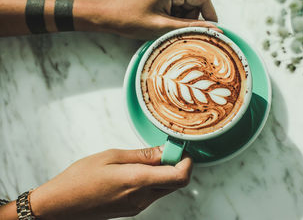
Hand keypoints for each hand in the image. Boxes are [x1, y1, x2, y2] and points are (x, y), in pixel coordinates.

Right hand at [29, 147, 192, 219]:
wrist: (60, 206)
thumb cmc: (80, 179)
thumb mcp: (111, 156)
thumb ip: (142, 155)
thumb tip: (165, 150)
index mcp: (137, 181)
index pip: (180, 176)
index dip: (187, 162)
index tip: (180, 149)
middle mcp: (142, 198)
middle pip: (176, 182)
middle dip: (177, 164)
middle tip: (165, 149)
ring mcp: (138, 206)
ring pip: (165, 188)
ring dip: (165, 172)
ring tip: (147, 158)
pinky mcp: (133, 209)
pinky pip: (153, 193)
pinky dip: (154, 180)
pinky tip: (138, 170)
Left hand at [83, 0, 220, 39]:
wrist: (105, 12)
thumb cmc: (129, 20)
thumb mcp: (163, 26)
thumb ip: (191, 27)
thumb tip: (215, 30)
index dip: (210, 17)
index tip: (211, 32)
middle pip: (194, 0)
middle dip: (189, 18)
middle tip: (172, 29)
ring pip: (184, 0)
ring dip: (179, 15)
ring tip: (161, 23)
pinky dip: (172, 10)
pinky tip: (158, 16)